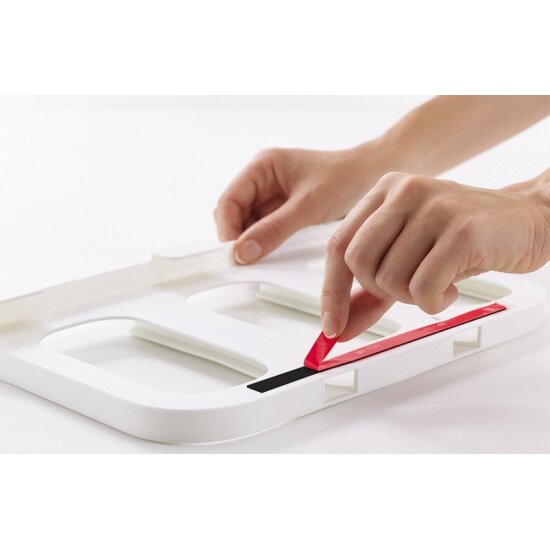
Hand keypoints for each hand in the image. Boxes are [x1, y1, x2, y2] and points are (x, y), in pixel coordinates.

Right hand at [214, 143, 391, 263]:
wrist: (372, 176)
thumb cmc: (344, 178)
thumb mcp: (307, 206)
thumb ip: (273, 230)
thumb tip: (243, 252)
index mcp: (262, 167)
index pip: (228, 201)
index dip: (227, 228)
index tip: (234, 253)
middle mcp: (262, 180)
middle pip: (233, 214)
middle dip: (238, 237)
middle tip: (246, 260)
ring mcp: (272, 196)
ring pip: (247, 225)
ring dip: (252, 241)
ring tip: (263, 258)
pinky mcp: (283, 210)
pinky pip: (264, 229)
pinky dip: (266, 242)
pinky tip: (275, 252)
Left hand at [321, 169, 549, 340]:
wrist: (526, 219)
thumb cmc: (463, 236)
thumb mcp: (408, 256)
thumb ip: (369, 291)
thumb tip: (338, 326)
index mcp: (384, 191)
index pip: (338, 245)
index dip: (331, 291)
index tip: (331, 325)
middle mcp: (404, 192)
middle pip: (358, 262)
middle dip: (379, 290)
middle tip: (408, 288)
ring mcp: (433, 208)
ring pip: (389, 278)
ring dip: (412, 298)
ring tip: (436, 283)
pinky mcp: (461, 230)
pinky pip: (423, 288)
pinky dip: (433, 303)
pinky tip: (450, 288)